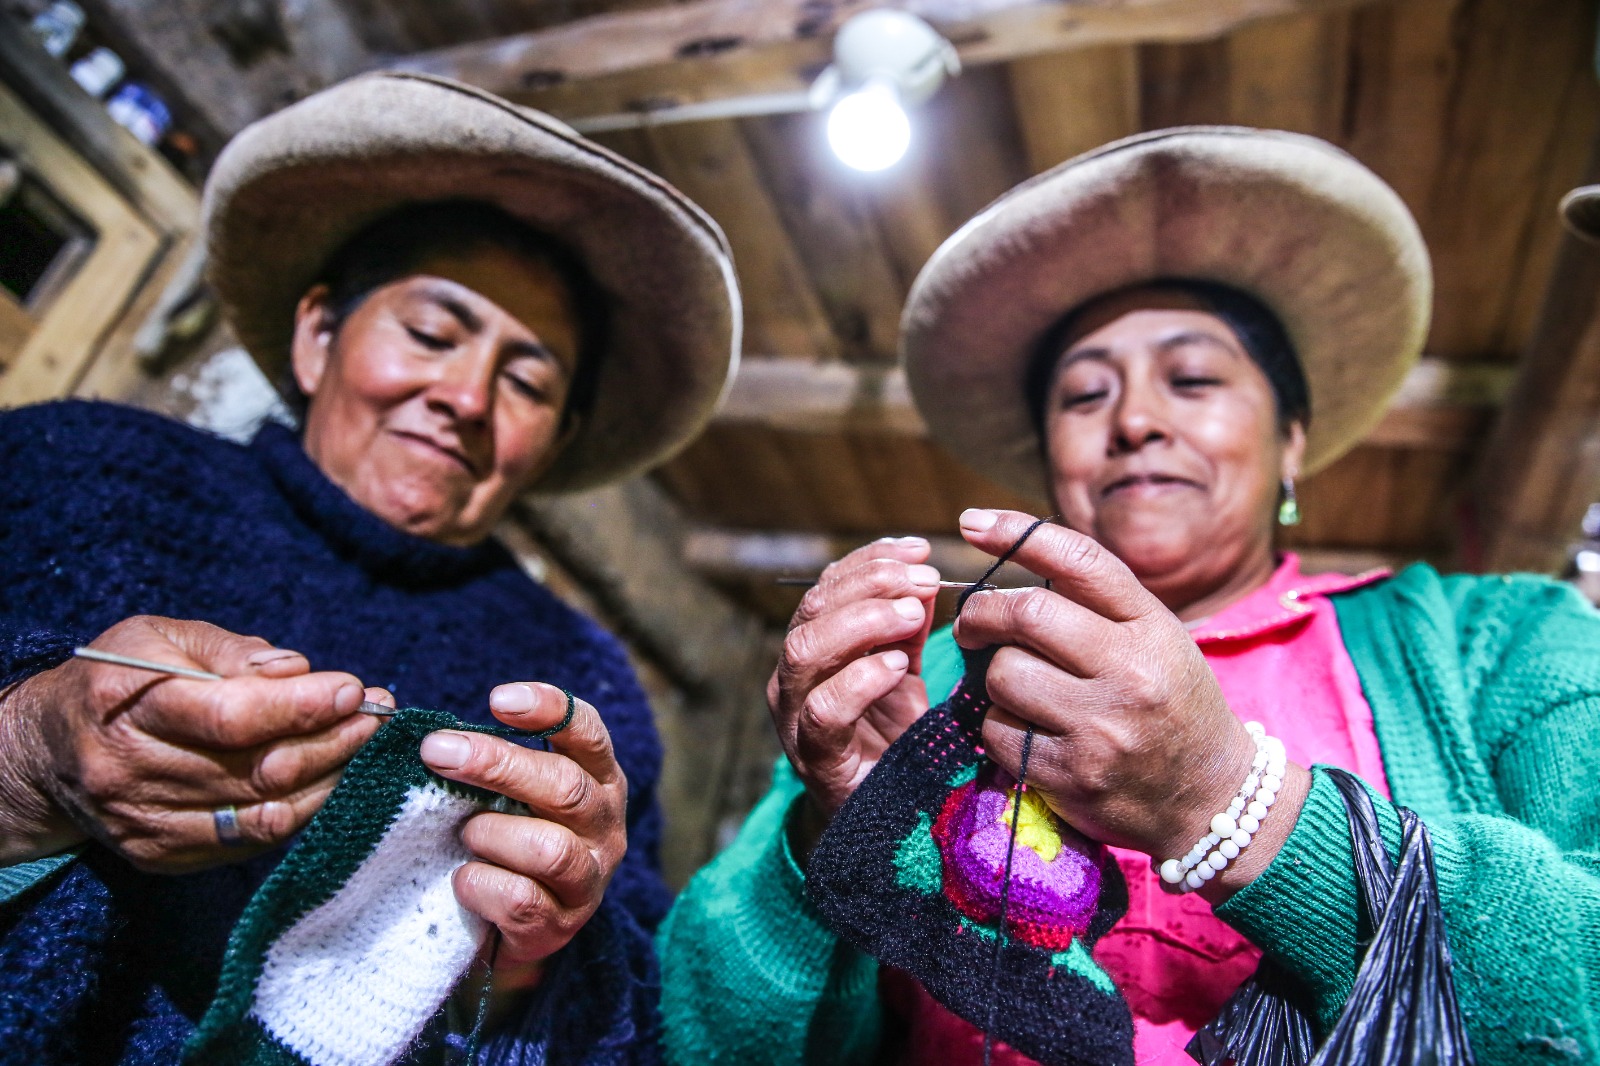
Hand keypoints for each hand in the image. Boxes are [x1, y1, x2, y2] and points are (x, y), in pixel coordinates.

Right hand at [0, 616, 381, 870]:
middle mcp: (128, 770)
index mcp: (125, 704)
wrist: (46, 752)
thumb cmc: (120, 680)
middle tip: (378, 714)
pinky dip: (300, 812)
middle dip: (332, 740)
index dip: (300, 707)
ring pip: (261, 812)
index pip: (229, 716)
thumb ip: (230, 651)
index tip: (353, 689)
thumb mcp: (159, 637)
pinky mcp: (158, 855)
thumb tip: (296, 671)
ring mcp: (142, 822)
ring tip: (365, 745)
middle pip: (256, 769)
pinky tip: (329, 780)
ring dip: (329, 778)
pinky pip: (249, 842)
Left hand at [420, 682, 626, 988]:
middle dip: (497, 764)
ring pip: (549, 848)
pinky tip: (462, 880)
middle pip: (564, 785)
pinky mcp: (563, 924)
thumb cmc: (506, 841)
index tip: (497, 699)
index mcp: (597, 778)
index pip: (587, 732)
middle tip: (437, 751)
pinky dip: (481, 885)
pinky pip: (522, 900)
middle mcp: (604, 823)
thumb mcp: (512, 794)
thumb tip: (439, 737)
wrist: (513, 931)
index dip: (548, 710)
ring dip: (493, 835)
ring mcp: (589, 878)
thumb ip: (495, 762)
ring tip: (465, 835)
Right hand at [768, 537, 941, 850]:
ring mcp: (795, 717)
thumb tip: (923, 576)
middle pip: (812, 609)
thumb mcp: (905, 673)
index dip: (870, 559)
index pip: (828, 586)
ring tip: (912, 615)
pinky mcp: (814, 759)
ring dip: (863, 621)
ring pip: (805, 650)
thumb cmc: (893, 741)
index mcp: (814, 648)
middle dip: (870, 584)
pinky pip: (824, 711)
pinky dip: (860, 681)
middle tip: (923, 580)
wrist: (887, 821)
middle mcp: (793, 677)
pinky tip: (897, 666)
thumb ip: (908, 628)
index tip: (917, 548)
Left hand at [952, 509, 1309, 900]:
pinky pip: (998, 732)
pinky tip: (1024, 729)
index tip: (973, 523)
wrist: (1212, 798)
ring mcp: (1100, 728)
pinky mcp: (1071, 776)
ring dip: (994, 677)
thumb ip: (1098, 602)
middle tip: (973, 623)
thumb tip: (1008, 554)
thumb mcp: (1157, 639)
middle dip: (983, 613)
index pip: (1079, 561)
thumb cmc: (1172, 703)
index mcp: (1152, 628)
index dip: (1016, 533)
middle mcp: (1130, 673)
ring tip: (1018, 687)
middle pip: (1026, 614)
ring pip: (1003, 675)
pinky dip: (997, 725)